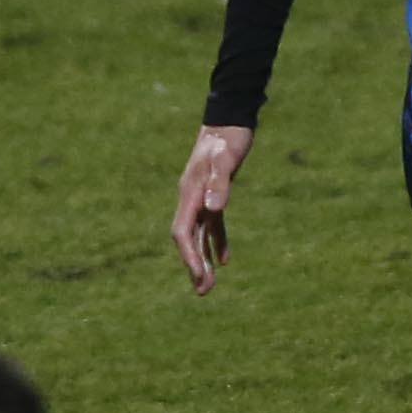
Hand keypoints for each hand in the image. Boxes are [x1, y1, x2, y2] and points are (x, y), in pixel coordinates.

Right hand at [172, 124, 254, 293]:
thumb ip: (219, 182)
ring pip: (197, 235)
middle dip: (194, 265)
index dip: (189, 255)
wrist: (228, 120)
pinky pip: (211, 225)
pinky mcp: (213, 195)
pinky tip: (224, 259)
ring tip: (208, 285)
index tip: (199, 275)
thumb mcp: (226, 158)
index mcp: (190, 192)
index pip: (182, 231)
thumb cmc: (228, 139)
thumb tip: (213, 209)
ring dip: (202, 259)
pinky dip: (216, 242)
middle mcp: (191, 198)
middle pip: (187, 239)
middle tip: (203, 291)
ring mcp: (200, 198)